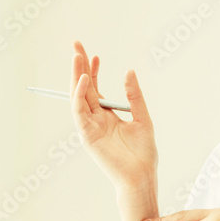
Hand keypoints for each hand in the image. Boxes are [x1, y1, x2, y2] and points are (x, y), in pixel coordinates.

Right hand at [70, 41, 157, 189]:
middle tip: (76, 45)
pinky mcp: (87, 135)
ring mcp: (89, 127)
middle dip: (80, 66)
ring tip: (78, 56)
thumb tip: (129, 72)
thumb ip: (134, 96)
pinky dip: (79, 95)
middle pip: (84, 88)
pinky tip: (85, 80)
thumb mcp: (142, 118)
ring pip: (78, 96)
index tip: (94, 54)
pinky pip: (79, 111)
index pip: (96, 89)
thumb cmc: (143, 153)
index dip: (93, 70)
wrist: (140, 175)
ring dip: (77, 76)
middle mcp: (96, 119)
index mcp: (107, 115)